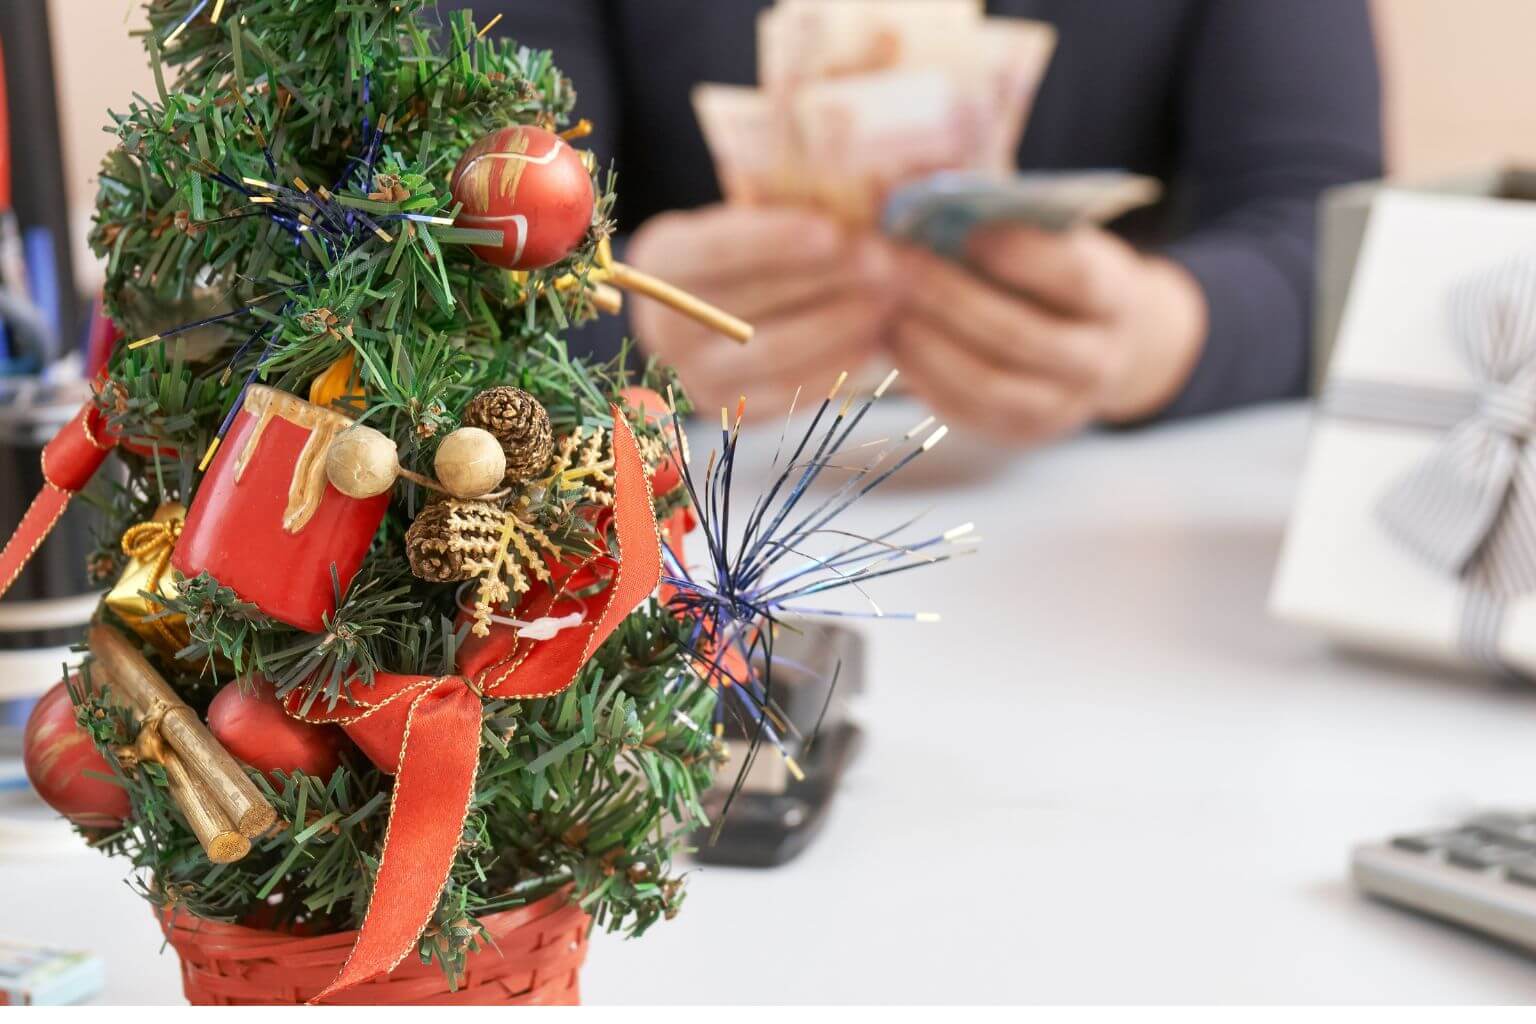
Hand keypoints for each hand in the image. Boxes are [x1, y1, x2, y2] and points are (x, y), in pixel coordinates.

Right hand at [626, 205, 895, 415]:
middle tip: (889, 262)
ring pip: (775, 352)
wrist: (720, 299)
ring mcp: (693, 373)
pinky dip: (837, 364)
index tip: (835, 231)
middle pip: (752, 305)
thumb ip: (795, 190)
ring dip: (843, 324)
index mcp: (661, 260)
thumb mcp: (757, 200)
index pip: (716, 251)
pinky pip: (788, 392)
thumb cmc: (752, 236)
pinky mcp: (728, 407)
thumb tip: (862, 185)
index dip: (776, 241)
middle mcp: (665, 324)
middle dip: (827, 281)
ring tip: (891, 296)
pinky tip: (876, 336)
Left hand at [888, 225, 1206, 442]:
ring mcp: (1060, 406)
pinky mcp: (1020, 433)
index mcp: (1115, 298)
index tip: (964, 227)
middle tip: (898, 263)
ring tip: (886, 304)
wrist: (1090, 343)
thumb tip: (921, 174)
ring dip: (928, 343)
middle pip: (1020, 335)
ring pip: (987, 382)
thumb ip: (998, 204)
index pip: (1073, 278)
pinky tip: (890, 339)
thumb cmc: (1052, 270)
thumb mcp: (1048, 231)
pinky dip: (921, 375)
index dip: (1018, 253)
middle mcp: (1097, 360)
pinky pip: (963, 411)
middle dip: (950, 297)